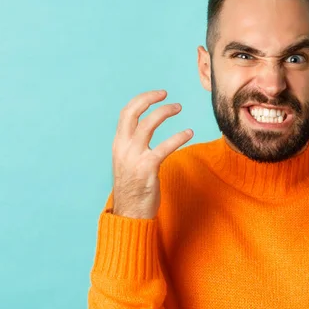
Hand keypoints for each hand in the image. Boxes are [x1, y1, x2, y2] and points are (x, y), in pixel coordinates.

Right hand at [111, 90, 192, 218]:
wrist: (129, 213)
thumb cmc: (133, 187)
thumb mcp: (127, 162)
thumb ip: (133, 145)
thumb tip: (143, 130)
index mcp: (118, 144)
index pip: (126, 113)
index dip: (141, 99)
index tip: (157, 94)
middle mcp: (123, 148)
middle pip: (132, 113)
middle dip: (148, 99)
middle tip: (166, 94)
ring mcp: (134, 158)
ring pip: (148, 125)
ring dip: (165, 112)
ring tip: (179, 107)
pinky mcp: (147, 169)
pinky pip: (164, 147)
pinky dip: (178, 137)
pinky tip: (189, 133)